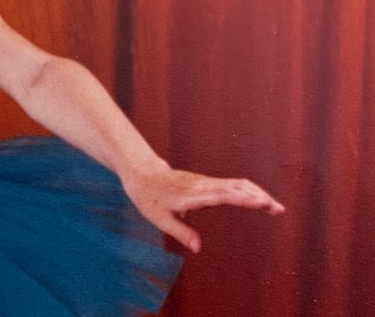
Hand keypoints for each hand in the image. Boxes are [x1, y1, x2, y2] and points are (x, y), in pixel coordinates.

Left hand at [122, 166, 284, 253]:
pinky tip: (260, 200)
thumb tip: (198, 249)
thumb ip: (180, 232)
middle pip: (235, 186)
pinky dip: (249, 191)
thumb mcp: (159, 219)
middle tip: (278, 209)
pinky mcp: (208, 182)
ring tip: (276, 208)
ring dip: (257, 193)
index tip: (261, 202)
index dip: (241, 197)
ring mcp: (207, 182)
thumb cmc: (149, 198)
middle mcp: (203, 185)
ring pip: (237, 183)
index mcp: (192, 194)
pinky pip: (232, 184)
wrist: (143, 174)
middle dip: (258, 196)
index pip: (221, 194)